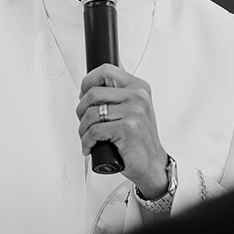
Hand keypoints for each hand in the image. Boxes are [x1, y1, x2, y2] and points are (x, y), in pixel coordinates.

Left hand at [76, 64, 169, 198]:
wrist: (152, 163)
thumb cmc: (140, 139)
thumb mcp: (134, 110)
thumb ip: (118, 95)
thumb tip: (91, 87)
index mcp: (139, 87)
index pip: (107, 70)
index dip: (88, 81)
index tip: (83, 93)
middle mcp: (138, 96)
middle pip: (93, 92)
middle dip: (81, 109)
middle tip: (83, 119)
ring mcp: (133, 111)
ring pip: (91, 113)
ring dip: (83, 128)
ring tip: (87, 136)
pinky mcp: (126, 128)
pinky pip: (94, 131)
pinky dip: (86, 141)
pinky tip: (90, 146)